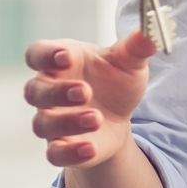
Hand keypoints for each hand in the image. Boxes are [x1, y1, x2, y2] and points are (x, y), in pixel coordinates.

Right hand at [22, 32, 155, 167]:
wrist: (119, 116)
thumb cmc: (115, 80)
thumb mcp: (129, 62)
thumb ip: (136, 47)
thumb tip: (151, 34)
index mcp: (59, 62)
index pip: (37, 54)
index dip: (46, 55)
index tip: (66, 56)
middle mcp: (48, 91)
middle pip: (35, 90)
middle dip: (57, 92)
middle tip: (85, 91)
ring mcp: (52, 120)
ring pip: (42, 123)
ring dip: (67, 122)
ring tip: (97, 118)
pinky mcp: (61, 146)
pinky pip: (54, 153)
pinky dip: (69, 153)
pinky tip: (91, 148)